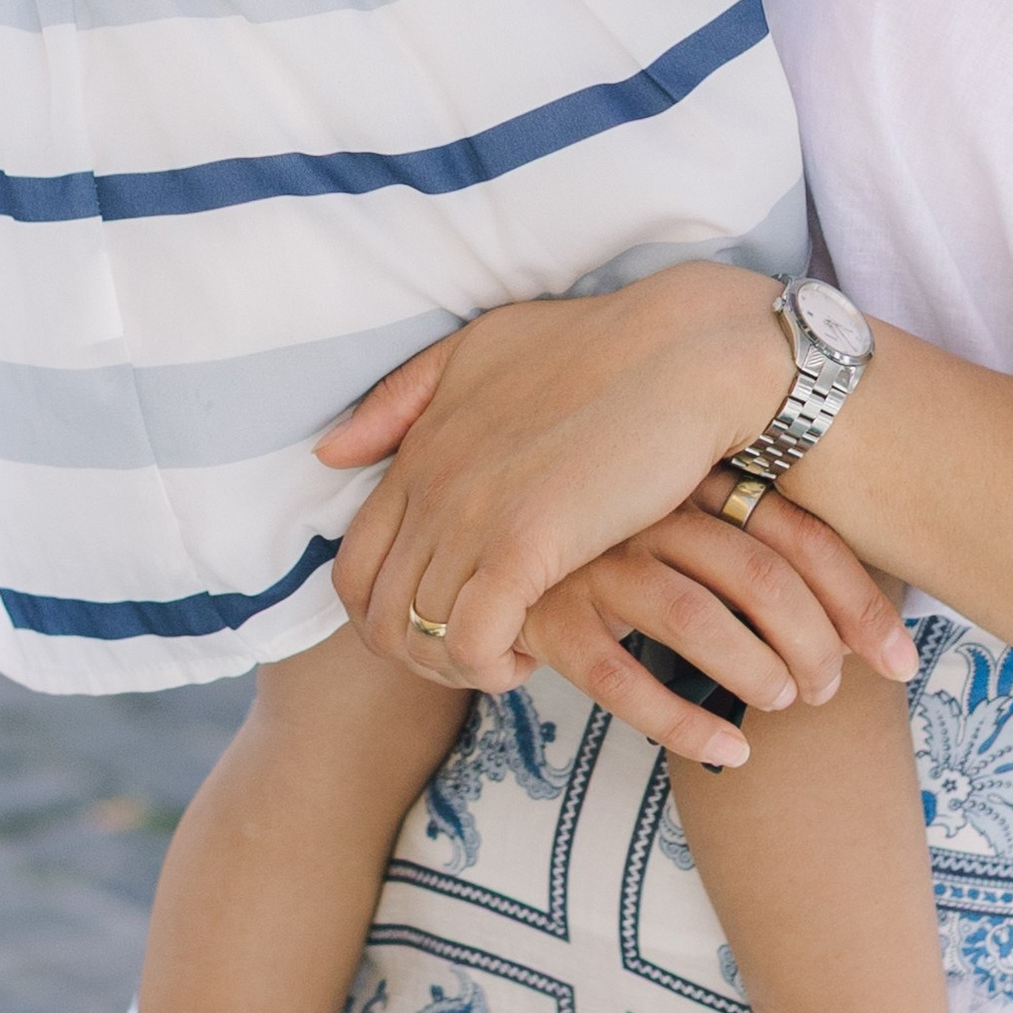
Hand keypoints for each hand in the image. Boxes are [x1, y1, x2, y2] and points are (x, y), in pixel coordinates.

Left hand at [319, 273, 797, 694]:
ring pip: (419, 638)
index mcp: (418, 447)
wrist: (682, 353)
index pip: (351, 567)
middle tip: (479, 649)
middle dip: (420, 653)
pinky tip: (533, 651)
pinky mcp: (525, 545)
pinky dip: (494, 666)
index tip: (445, 616)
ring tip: (511, 652)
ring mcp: (473, 515)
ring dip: (460, 665)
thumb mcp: (478, 350)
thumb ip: (402, 398)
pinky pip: (472, 643)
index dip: (387, 614)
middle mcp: (432, 485)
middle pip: (376, 616)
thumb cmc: (594, 346)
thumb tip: (330, 450)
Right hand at [514, 479, 919, 769]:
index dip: (859, 602)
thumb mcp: (691, 518)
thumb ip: (760, 543)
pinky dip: (686, 725)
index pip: (799, 533)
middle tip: (828, 690)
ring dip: (757, 674)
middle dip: (814, 644)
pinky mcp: (552, 617)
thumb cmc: (621, 538)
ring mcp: (598, 561)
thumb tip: (857, 623)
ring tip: (783, 704)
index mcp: (696, 478)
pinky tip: (730, 753)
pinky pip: (624, 681)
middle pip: (759, 575)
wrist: (497, 548)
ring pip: (697, 619)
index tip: (902, 662)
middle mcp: (650, 510)